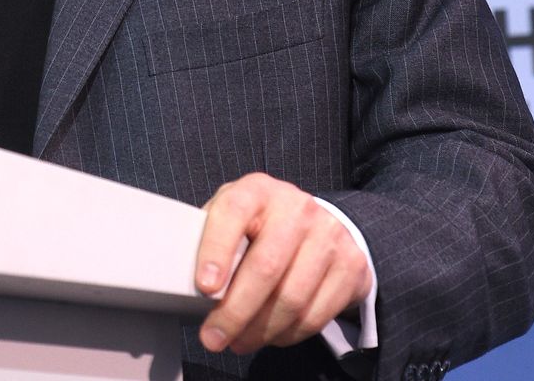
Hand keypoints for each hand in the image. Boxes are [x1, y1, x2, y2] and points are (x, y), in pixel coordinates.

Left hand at [193, 172, 371, 355]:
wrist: (319, 223)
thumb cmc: (260, 225)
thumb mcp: (233, 218)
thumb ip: (210, 239)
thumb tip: (181, 280)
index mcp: (257, 191)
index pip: (233, 214)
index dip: (216, 251)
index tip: (204, 287)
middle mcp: (296, 208)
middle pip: (265, 268)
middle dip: (234, 312)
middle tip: (214, 337)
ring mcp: (329, 235)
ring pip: (292, 298)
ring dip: (260, 330)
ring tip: (239, 342)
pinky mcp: (351, 265)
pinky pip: (316, 314)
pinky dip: (288, 334)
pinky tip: (271, 335)